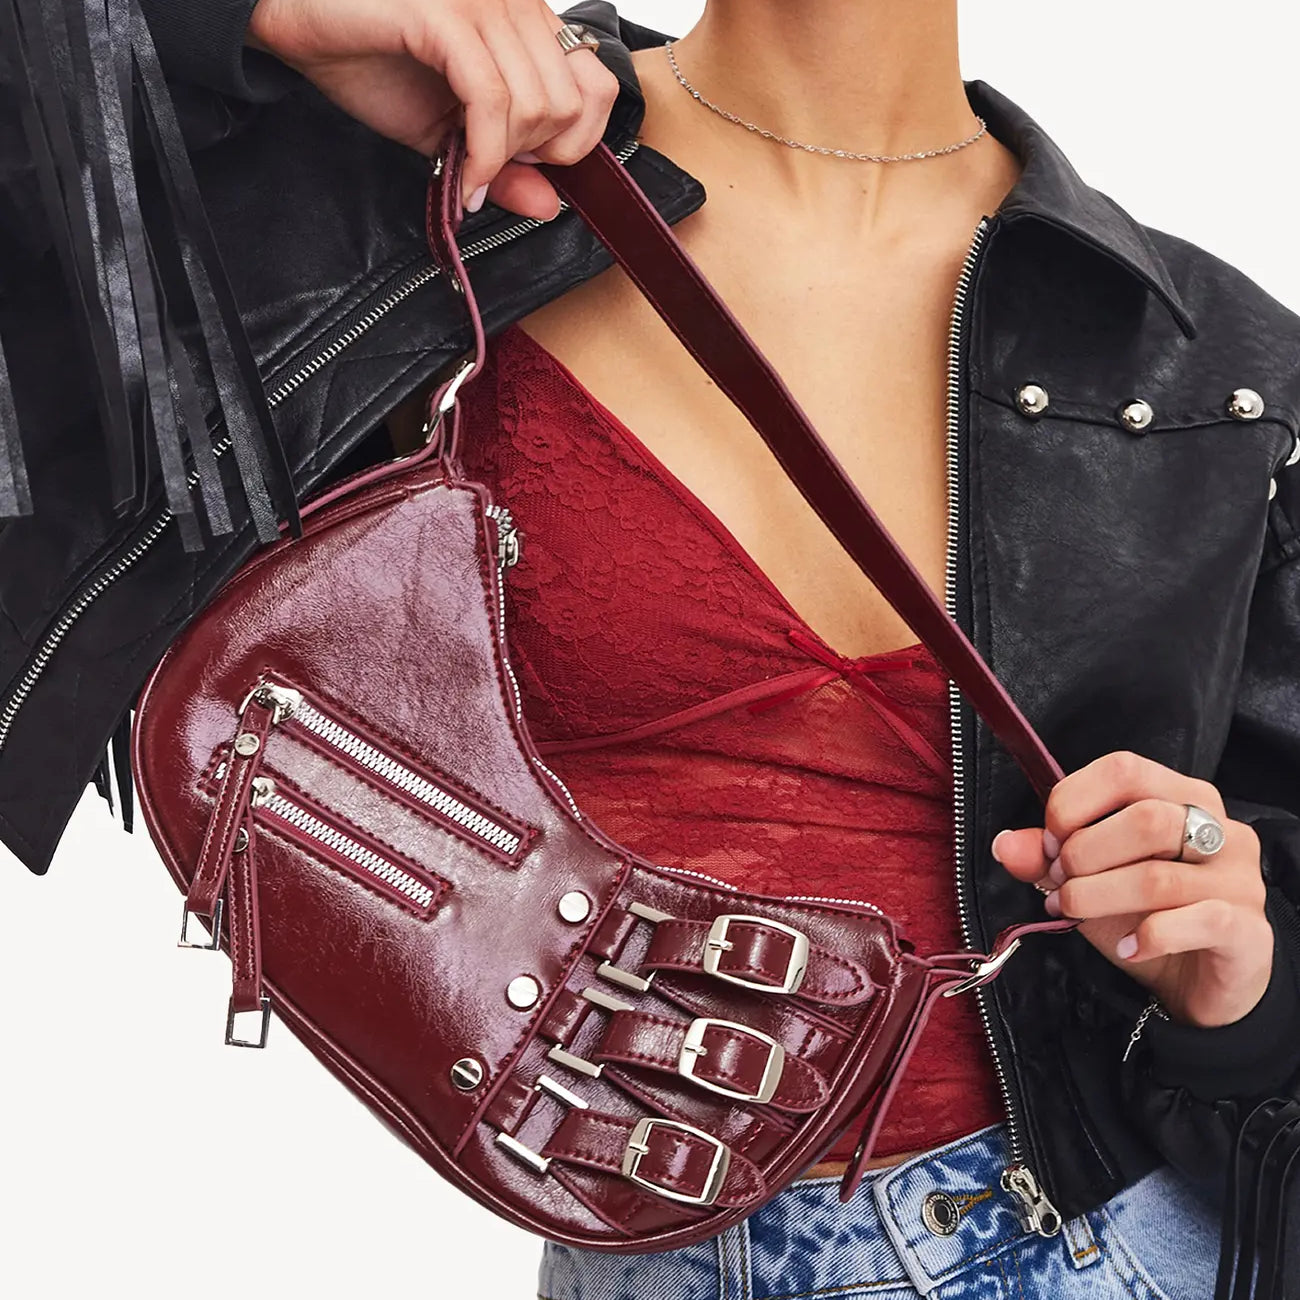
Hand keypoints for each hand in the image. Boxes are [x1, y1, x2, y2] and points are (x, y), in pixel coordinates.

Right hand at [246, 0, 620, 218]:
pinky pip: (491, 100)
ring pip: (537, 105)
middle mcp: (513, 0)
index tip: (528, 163)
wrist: (294, 24)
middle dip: (533, 155)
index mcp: (525, 17)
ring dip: (502, 156)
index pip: (600, 85)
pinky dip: (482, 155)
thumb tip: (550, 206)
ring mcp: (482, 0)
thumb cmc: (371, 62)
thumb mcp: (449, 131)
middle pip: (572, 103)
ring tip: (465, 166)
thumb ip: (505, 166)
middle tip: (487, 166)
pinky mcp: (445, 14)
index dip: (575, 141)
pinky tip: (461, 176)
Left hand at [991, 750, 1272, 1029]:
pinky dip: (1149, 936)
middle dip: (1084, 853)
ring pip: (1158, 877)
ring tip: (1073, 912)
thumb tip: (1006, 845)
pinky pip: (1198, 920)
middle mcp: (1220, 828)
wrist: (1199, 981)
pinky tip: (1128, 948)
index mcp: (1181, 796)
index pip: (1125, 770)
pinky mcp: (1249, 930)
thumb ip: (1045, 857)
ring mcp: (1240, 879)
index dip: (1074, 802)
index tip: (1049, 841)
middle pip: (1146, 820)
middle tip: (1059, 882)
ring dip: (1097, 897)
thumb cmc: (1145, 915)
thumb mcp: (1086, 879)